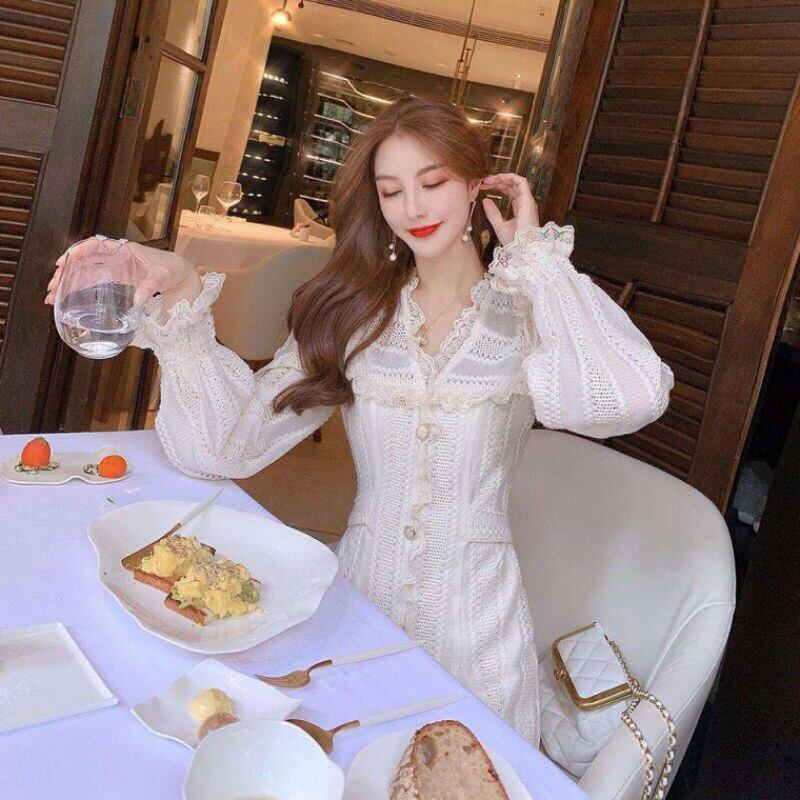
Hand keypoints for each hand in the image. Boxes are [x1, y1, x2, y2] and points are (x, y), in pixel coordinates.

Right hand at [45, 238, 199, 307]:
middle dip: (66, 271)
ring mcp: (114, 267)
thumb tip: (138, 301)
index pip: (97, 245)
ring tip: (52, 295)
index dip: (80, 251)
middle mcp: (115, 256)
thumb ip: (150, 287)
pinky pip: (93, 279)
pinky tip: (67, 296)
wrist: (179, 274)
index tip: (66, 260)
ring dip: (68, 281)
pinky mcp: (115, 277)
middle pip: (84, 260)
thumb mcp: (162, 276)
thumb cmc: (171, 269)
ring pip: (85, 271)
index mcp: (124, 250)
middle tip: (52, 286)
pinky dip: (80, 287)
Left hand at [478, 173, 539, 246]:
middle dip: (497, 181)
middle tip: (483, 181)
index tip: (483, 186)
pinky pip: (521, 181)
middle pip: (511, 186)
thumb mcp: (498, 225)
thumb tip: (485, 200)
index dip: (497, 187)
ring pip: (515, 181)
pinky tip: (497, 178)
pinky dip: (509, 177)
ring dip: (501, 178)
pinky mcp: (528, 199)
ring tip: (488, 179)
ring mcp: (527, 200)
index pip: (509, 192)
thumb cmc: (513, 241)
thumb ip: (492, 212)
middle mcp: (525, 203)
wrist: (521, 247)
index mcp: (520, 209)